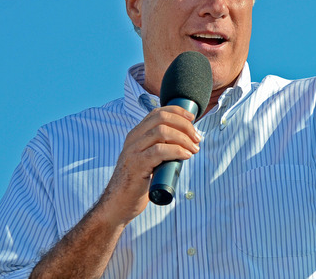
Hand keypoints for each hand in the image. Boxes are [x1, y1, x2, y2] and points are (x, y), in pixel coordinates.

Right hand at [94, 106, 201, 226]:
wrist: (118, 204)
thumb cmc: (138, 182)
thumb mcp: (148, 158)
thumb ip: (161, 147)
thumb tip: (187, 141)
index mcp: (136, 134)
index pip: (158, 112)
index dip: (178, 112)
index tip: (193, 120)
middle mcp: (133, 139)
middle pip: (162, 119)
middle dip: (184, 125)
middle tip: (197, 138)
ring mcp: (133, 151)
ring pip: (162, 132)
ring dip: (184, 138)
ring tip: (194, 149)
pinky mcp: (136, 165)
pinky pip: (160, 151)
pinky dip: (177, 151)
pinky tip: (186, 156)